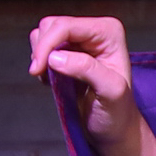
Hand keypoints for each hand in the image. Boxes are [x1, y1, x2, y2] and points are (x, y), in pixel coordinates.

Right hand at [27, 14, 145, 155]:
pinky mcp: (67, 53)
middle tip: (43, 76)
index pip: (66, 26)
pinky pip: (42, 47)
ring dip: (41, 57)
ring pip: (44, 34)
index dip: (47, 44)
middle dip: (42, 50)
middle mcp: (94, 31)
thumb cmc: (117, 113)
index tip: (37, 68)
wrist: (113, 129)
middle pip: (52, 25)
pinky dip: (41, 63)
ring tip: (53, 80)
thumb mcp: (110, 92)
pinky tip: (53, 80)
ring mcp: (80, 41)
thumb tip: (55, 57)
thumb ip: (87, 70)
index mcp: (108, 32)